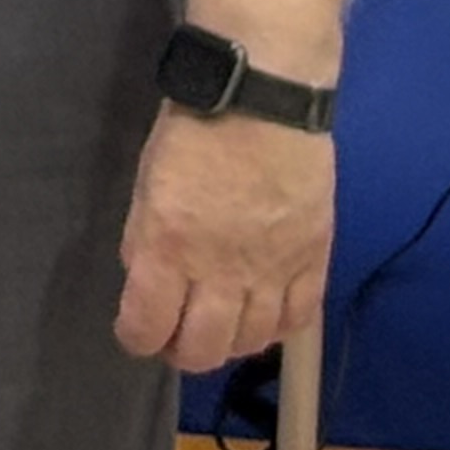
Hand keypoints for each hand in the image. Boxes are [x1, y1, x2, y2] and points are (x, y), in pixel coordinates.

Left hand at [116, 105, 335, 370]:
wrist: (262, 97)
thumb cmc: (193, 130)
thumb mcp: (146, 182)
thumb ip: (144, 240)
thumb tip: (146, 282)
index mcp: (169, 246)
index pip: (147, 327)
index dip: (137, 339)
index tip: (137, 332)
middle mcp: (221, 270)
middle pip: (203, 350)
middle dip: (182, 352)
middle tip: (177, 336)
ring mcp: (272, 269)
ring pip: (252, 343)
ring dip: (229, 344)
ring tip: (219, 327)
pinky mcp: (313, 259)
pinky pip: (298, 319)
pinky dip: (278, 329)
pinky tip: (263, 318)